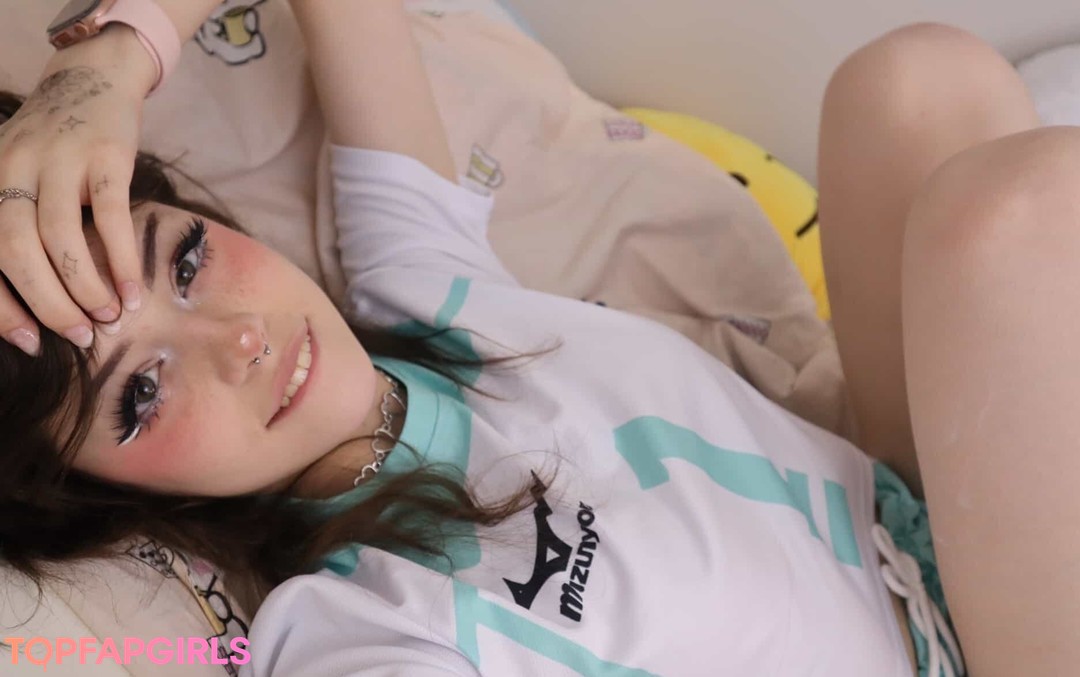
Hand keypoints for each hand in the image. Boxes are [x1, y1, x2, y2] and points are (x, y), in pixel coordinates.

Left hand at [0, 25, 155, 355]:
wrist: (92, 76)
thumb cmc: (55, 143)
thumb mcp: (20, 176)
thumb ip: (21, 225)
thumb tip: (43, 303)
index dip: (2, 307)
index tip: (30, 344)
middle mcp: (11, 168)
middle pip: (17, 250)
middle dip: (47, 304)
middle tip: (78, 336)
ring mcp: (58, 159)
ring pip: (61, 238)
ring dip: (86, 287)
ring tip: (109, 317)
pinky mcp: (105, 156)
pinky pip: (111, 217)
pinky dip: (120, 260)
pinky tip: (132, 291)